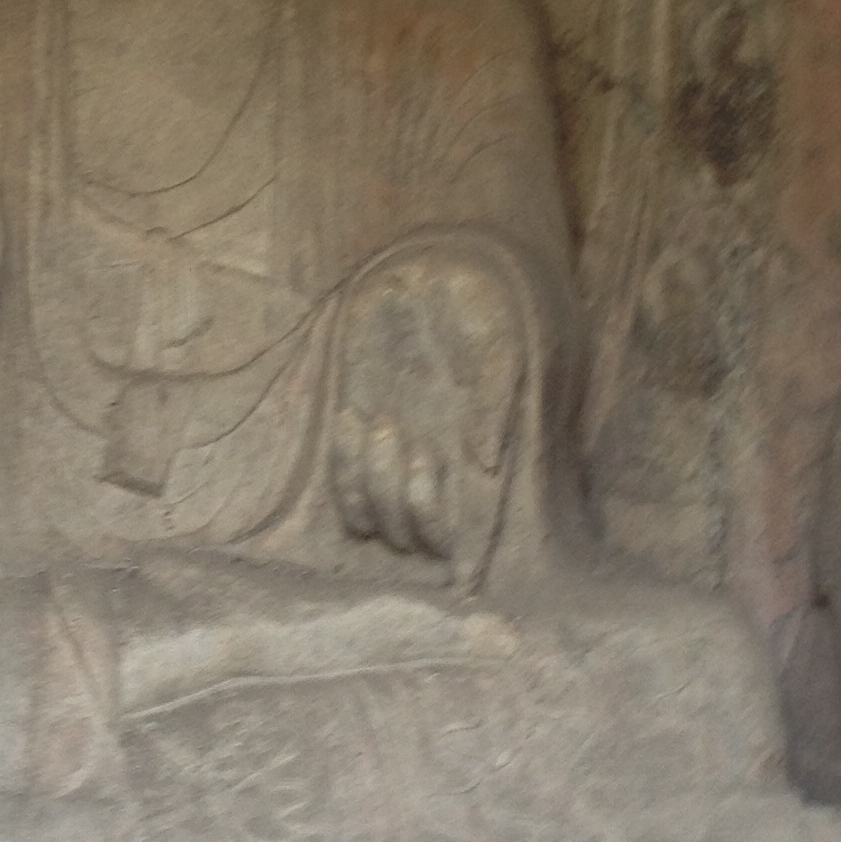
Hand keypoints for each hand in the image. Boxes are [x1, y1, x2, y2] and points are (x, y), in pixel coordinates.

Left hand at [330, 244, 526, 582]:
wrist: (434, 271)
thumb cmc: (479, 307)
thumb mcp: (498, 344)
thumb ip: (495, 401)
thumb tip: (487, 463)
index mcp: (476, 461)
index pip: (469, 534)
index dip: (465, 558)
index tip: (461, 570)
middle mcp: (435, 469)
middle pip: (414, 535)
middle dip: (412, 507)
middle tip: (417, 449)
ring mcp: (393, 455)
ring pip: (375, 517)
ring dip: (376, 485)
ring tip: (386, 425)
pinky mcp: (357, 431)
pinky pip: (343, 481)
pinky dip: (344, 465)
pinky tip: (353, 417)